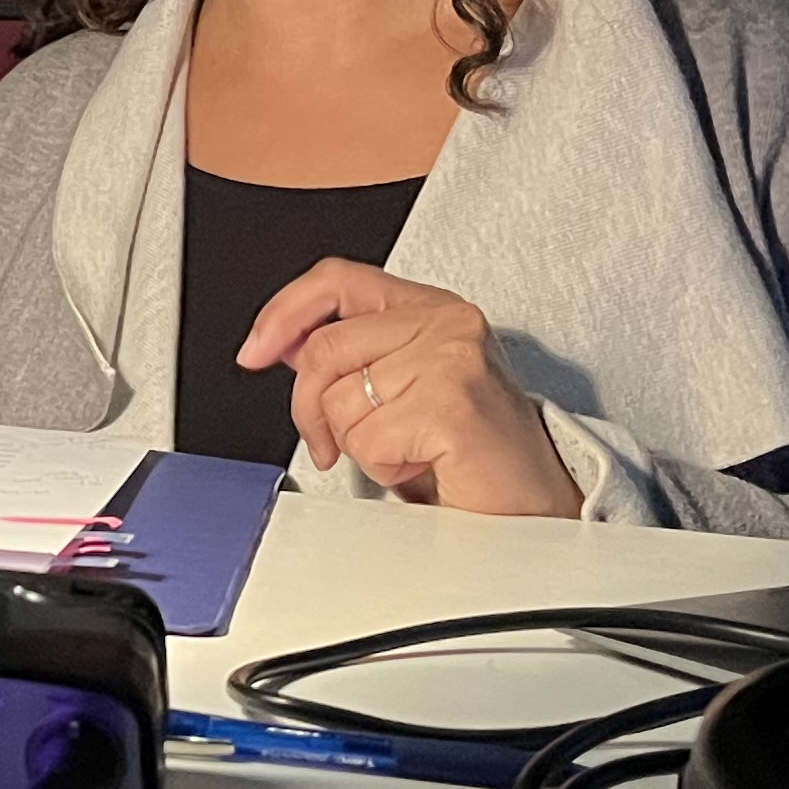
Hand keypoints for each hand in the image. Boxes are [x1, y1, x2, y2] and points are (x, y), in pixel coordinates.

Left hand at [239, 259, 579, 516]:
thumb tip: (281, 343)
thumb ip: (351, 357)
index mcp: (433, 309)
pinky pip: (369, 439)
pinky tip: (425, 466)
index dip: (285, 312)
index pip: (337, 280)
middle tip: (334, 446)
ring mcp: (453, 359)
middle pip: (323, 350)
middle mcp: (448, 323)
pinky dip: (385, 467)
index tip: (255, 351)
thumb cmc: (472, 454)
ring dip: (360, 446)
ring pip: (341, 401)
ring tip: (408, 451)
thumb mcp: (405, 388)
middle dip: (310, 411)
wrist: (533, 507)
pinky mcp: (452, 404)